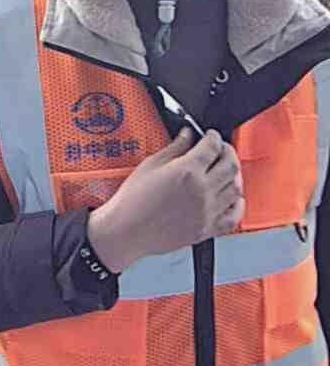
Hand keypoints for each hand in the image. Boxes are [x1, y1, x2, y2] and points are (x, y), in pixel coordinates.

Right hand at [87, 128, 243, 272]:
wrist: (127, 230)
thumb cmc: (133, 200)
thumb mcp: (151, 164)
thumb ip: (175, 147)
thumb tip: (187, 135)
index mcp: (187, 171)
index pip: (213, 146)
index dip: (214, 136)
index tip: (210, 135)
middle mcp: (202, 190)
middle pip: (231, 165)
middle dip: (228, 151)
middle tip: (220, 148)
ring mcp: (207, 211)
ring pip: (236, 189)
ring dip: (234, 176)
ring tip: (225, 170)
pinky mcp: (207, 230)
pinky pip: (233, 217)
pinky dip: (237, 205)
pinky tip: (231, 198)